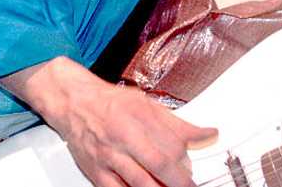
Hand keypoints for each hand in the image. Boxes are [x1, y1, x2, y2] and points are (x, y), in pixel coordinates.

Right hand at [0, 57, 217, 186]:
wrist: (74, 103)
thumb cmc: (110, 103)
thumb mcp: (147, 104)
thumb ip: (177, 124)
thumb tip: (207, 133)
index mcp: (140, 118)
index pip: (172, 144)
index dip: (187, 160)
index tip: (193, 168)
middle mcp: (123, 137)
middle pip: (158, 164)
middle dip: (178, 180)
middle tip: (189, 186)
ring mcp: (108, 156)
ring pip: (139, 182)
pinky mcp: (96, 172)